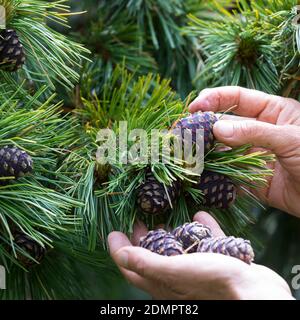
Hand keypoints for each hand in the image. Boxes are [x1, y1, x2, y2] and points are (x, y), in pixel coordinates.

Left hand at [108, 212, 292, 299]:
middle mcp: (179, 278)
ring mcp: (200, 270)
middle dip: (143, 241)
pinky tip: (201, 216)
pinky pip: (207, 243)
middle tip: (138, 223)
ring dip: (170, 236)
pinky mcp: (219, 262)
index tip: (113, 232)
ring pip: (179, 251)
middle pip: (154, 258)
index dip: (119, 251)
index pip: (132, 267)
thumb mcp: (176, 271)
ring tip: (163, 220)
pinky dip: (202, 230)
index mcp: (164, 283)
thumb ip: (148, 263)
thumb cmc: (214, 281)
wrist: (257, 292)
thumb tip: (119, 254)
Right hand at [189, 86, 299, 216]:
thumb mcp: (291, 138)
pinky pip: (228, 174)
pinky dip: (215, 175)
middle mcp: (259, 132)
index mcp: (273, 112)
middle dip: (204, 127)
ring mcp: (254, 155)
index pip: (237, 98)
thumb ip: (254, 132)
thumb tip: (217, 128)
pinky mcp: (251, 179)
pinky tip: (202, 174)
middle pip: (225, 123)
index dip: (214, 99)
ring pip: (223, 150)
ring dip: (206, 152)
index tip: (194, 107)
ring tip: (187, 154)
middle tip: (184, 132)